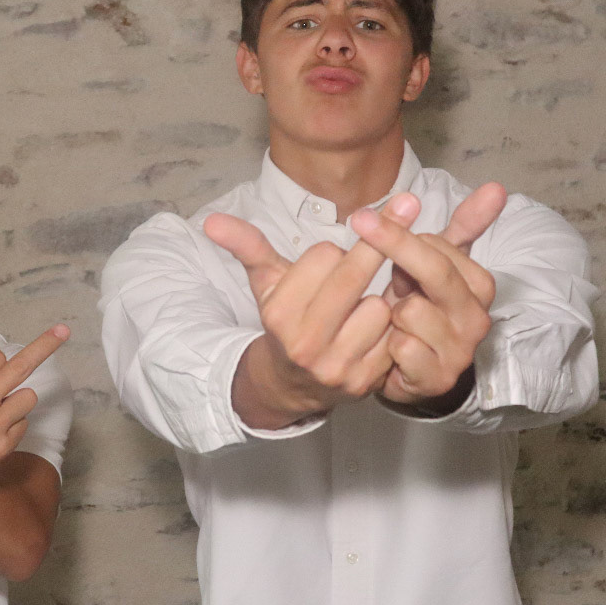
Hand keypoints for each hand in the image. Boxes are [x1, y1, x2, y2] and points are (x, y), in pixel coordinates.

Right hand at [203, 197, 420, 420]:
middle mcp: (306, 343)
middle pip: (353, 275)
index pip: (325, 254)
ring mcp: (337, 366)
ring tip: (363, 306)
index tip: (329, 260)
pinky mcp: (365, 383)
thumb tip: (211, 219)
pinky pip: (395, 336)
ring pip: (379, 306)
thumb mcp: (265, 283)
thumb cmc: (286, 321)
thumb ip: (246, 246)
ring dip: (378, 300)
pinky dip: (391, 328)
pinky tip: (380, 328)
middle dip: (375, 247)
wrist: (291, 385)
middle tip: (394, 224)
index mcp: (279, 314)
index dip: (331, 251)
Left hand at [348, 185, 504, 403]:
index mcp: (479, 286)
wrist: (412, 370)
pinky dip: (388, 346)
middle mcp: (476, 318)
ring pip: (411, 312)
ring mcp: (459, 350)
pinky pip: (402, 349)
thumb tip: (497, 187)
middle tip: (359, 222)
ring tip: (392, 319)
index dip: (403, 237)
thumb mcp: (438, 265)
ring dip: (390, 313)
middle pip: (434, 272)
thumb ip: (466, 227)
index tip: (377, 229)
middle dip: (393, 247)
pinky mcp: (437, 379)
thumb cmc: (421, 309)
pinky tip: (390, 347)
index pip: (442, 247)